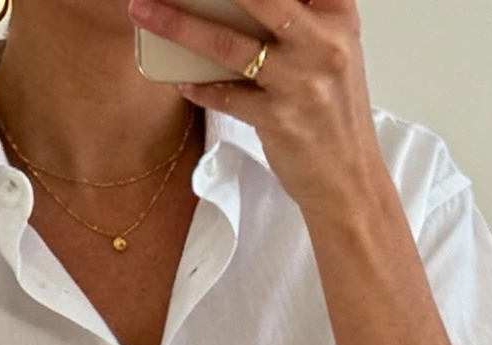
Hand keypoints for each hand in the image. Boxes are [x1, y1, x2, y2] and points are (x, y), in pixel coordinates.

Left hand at [127, 0, 386, 220]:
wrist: (348, 181)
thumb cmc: (332, 113)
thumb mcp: (329, 51)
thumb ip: (297, 17)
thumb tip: (234, 3)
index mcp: (338, 15)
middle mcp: (324, 42)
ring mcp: (301, 81)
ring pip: (227, 44)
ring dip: (178, 25)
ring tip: (144, 11)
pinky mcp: (279, 120)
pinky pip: (224, 95)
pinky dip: (197, 86)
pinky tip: (179, 79)